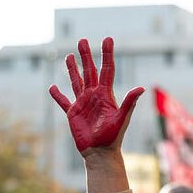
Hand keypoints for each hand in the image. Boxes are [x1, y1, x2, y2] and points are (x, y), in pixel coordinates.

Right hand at [49, 38, 144, 154]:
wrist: (101, 153)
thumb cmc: (113, 137)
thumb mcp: (122, 119)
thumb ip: (129, 102)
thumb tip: (140, 88)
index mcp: (106, 95)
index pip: (107, 70)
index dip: (107, 54)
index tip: (107, 39)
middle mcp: (94, 96)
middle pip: (90, 71)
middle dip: (86, 56)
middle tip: (82, 40)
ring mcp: (83, 104)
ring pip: (77, 82)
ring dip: (73, 69)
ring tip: (69, 55)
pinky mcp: (73, 113)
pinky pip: (63, 102)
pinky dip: (57, 95)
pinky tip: (52, 87)